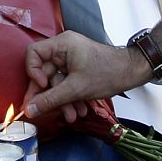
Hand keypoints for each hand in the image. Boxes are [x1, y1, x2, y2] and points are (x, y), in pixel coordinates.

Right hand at [23, 32, 147, 123]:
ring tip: (72, 116)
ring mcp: (71, 59)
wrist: (131, 73)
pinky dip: (71, 98)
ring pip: (57, 82)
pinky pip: (66, 84)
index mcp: (62, 45)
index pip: (33, 54)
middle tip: (45, 112)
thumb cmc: (107, 73)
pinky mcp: (77, 69)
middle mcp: (64, 50)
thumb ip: (51, 99)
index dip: (33, 71)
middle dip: (51, 95)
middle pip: (45, 73)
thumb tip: (29, 110)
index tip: (42, 86)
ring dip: (63, 101)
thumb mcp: (76, 89)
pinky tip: (79, 110)